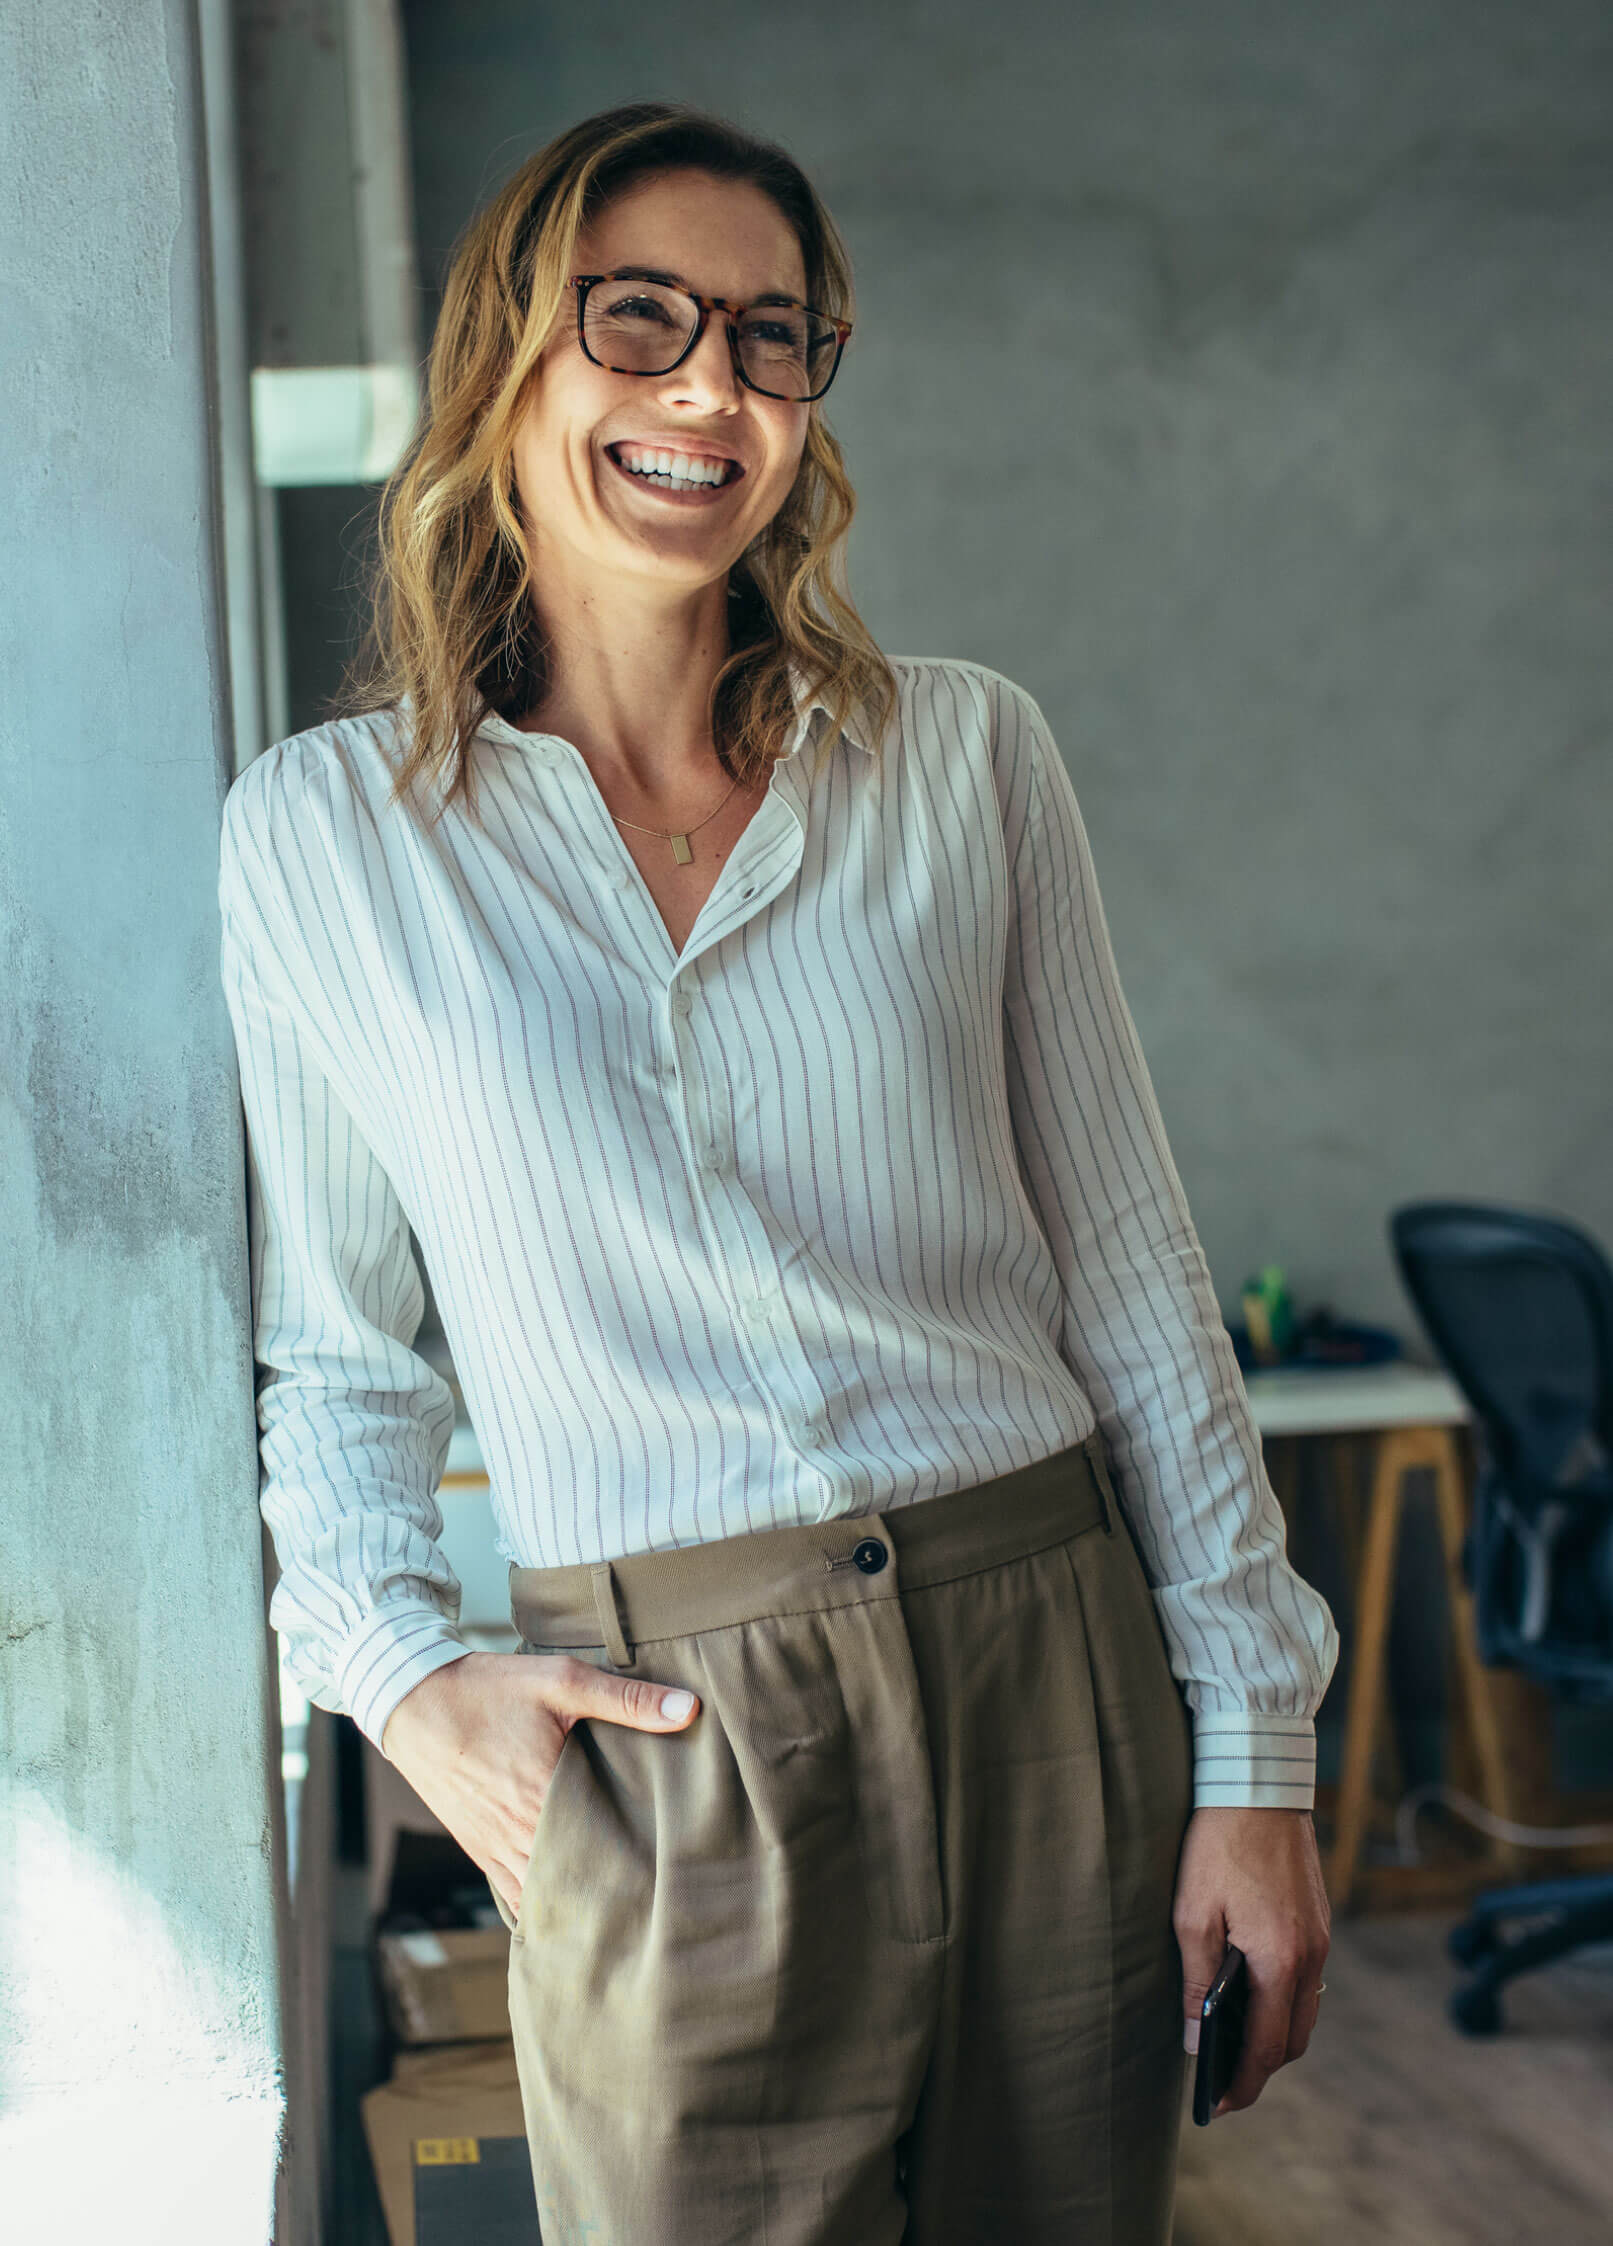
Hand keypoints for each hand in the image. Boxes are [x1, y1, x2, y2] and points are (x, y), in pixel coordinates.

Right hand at [378, 1650, 700, 1916]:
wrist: (412, 1700)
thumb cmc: (488, 1688)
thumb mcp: (561, 1681)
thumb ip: (626, 1699)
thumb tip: (689, 1709)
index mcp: (544, 1794)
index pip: (605, 1847)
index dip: (640, 1862)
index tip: (675, 1873)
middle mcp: (519, 1832)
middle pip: (578, 1880)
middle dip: (615, 1889)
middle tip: (659, 1898)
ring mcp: (494, 1847)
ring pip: (545, 1896)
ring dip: (579, 1901)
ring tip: (622, 1911)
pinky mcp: (478, 1849)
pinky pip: (514, 1894)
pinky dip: (541, 1904)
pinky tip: (568, 1912)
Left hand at [1173, 1805, 1330, 2118]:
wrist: (1259, 1781)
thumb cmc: (1217, 1844)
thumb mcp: (1192, 1913)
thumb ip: (1195, 1982)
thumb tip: (1196, 2040)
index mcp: (1281, 1961)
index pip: (1269, 2048)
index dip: (1243, 2084)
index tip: (1218, 2106)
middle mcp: (1312, 1957)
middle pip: (1294, 2039)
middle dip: (1262, 2067)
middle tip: (1222, 2079)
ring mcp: (1323, 1938)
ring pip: (1304, 2011)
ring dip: (1275, 2034)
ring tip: (1232, 2041)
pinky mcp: (1321, 1919)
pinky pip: (1308, 1980)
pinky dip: (1284, 2001)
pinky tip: (1251, 1994)